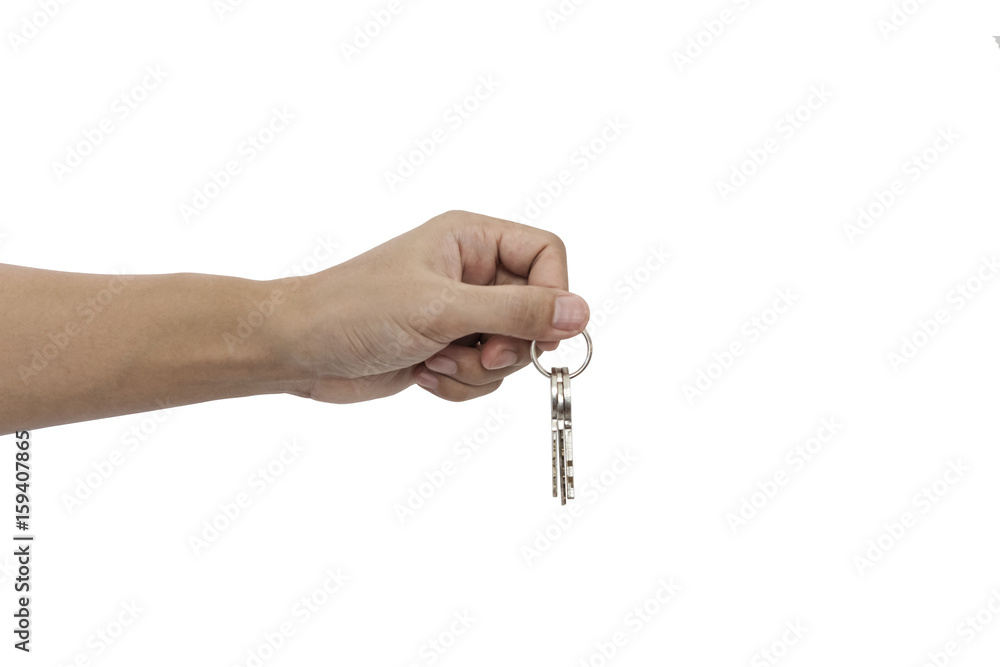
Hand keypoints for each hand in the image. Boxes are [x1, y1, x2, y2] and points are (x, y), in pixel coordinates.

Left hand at [282, 211, 589, 402]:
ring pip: (512, 351)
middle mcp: (472, 272)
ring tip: (434, 360)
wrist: (297, 350)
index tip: (540, 334)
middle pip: (536, 310)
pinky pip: (485, 377)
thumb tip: (581, 313)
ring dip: (477, 370)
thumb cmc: (354, 310)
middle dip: (507, 344)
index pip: (548, 254)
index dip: (553, 295)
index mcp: (472, 239)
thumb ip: (516, 310)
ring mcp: (460, 314)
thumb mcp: (442, 308)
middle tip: (476, 353)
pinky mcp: (447, 349)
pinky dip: (460, 385)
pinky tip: (422, 373)